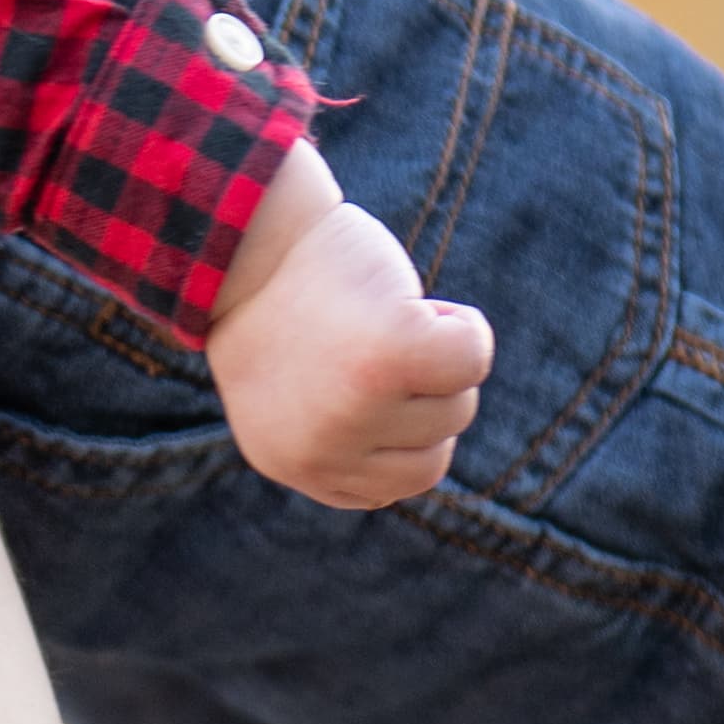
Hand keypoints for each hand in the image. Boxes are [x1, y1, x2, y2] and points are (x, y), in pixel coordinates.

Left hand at [206, 144, 489, 509]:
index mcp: (294, 466)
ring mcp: (353, 411)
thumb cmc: (279, 307)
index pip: (397, 483)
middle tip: (366, 338)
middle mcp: (320, 453)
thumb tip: (414, 448)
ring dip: (438, 357)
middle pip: (435, 453)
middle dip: (422, 394)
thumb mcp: (297, 394)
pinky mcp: (388, 359)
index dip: (399, 425)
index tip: (359, 376)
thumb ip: (344, 437)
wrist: (250, 240)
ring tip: (382, 317)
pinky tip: (419, 305)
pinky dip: (464, 326)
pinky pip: (473, 359)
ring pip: (457, 408)